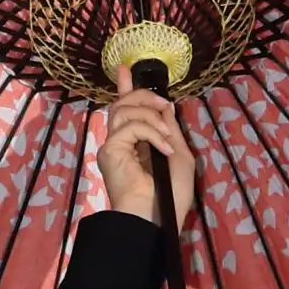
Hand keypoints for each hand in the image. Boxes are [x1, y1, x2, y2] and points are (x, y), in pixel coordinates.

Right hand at [96, 65, 197, 226]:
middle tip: (164, 103)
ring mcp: (113, 146)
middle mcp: (119, 142)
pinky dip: (151, 132)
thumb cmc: (171, 196)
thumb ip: (170, 129)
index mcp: (134, 144)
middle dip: (143, 95)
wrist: (159, 219)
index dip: (125, 88)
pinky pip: (130, 126)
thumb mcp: (178, 156)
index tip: (126, 70)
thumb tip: (165, 105)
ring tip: (167, 136)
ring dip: (151, 116)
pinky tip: (163, 149)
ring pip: (124, 109)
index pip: (126, 109)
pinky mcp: (111, 150)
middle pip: (122, 103)